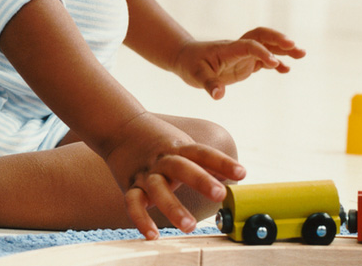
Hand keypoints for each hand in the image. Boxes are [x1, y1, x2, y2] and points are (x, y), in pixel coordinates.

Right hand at [104, 113, 244, 239]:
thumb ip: (207, 162)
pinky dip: (141, 219)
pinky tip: (153, 235)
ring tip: (189, 226)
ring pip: (157, 188)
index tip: (242, 173)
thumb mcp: (182, 144)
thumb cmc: (158, 140)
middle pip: (181, 167)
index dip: (222, 163)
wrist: (119, 126)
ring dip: (173, 207)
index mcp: (178, 148)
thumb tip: (236, 175)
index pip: (203, 153)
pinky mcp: (130, 185)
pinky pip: (133, 203)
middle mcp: (162, 160)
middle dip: (200, 180)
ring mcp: (145, 173)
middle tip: (219, 194)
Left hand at [173, 27, 305, 99]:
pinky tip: (287, 69)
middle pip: (261, 37)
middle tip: (296, 47)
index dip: (261, 52)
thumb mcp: (195, 75)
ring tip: (302, 54)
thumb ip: (209, 84)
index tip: (273, 63)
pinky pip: (264, 59)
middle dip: (278, 40)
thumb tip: (218, 95)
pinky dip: (276, 62)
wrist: (186, 58)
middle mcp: (238, 49)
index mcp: (228, 49)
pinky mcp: (245, 63)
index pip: (248, 45)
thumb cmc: (190, 64)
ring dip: (283, 48)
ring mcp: (243, 55)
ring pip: (266, 46)